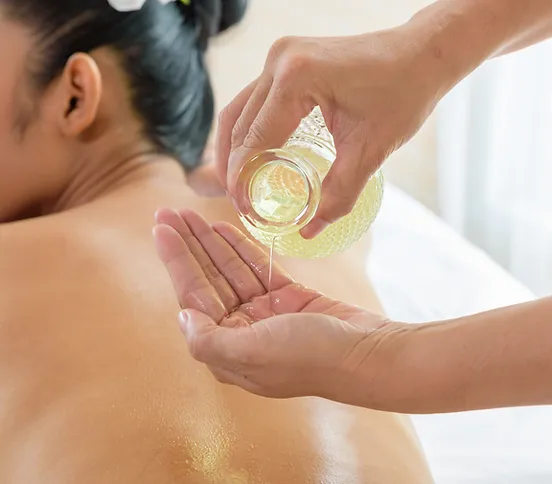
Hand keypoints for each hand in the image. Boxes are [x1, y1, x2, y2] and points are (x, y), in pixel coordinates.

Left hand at [153, 208, 406, 404]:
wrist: (367, 353)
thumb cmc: (311, 358)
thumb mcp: (252, 355)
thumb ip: (208, 340)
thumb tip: (182, 316)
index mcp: (227, 349)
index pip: (192, 297)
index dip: (175, 261)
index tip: (160, 229)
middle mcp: (242, 330)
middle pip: (208, 280)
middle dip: (187, 246)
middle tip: (167, 212)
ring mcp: (266, 313)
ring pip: (230, 270)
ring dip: (209, 242)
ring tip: (189, 214)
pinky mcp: (288, 297)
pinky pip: (257, 268)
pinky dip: (241, 248)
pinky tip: (221, 229)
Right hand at [216, 27, 448, 237]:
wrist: (423, 54)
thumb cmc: (403, 94)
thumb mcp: (370, 151)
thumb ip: (339, 195)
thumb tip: (309, 231)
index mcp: (296, 78)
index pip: (255, 139)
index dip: (244, 179)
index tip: (246, 209)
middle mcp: (279, 60)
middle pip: (237, 123)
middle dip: (233, 167)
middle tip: (241, 202)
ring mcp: (280, 55)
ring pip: (239, 109)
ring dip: (234, 148)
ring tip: (239, 183)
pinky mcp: (287, 58)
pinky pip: (255, 99)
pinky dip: (249, 129)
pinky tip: (255, 155)